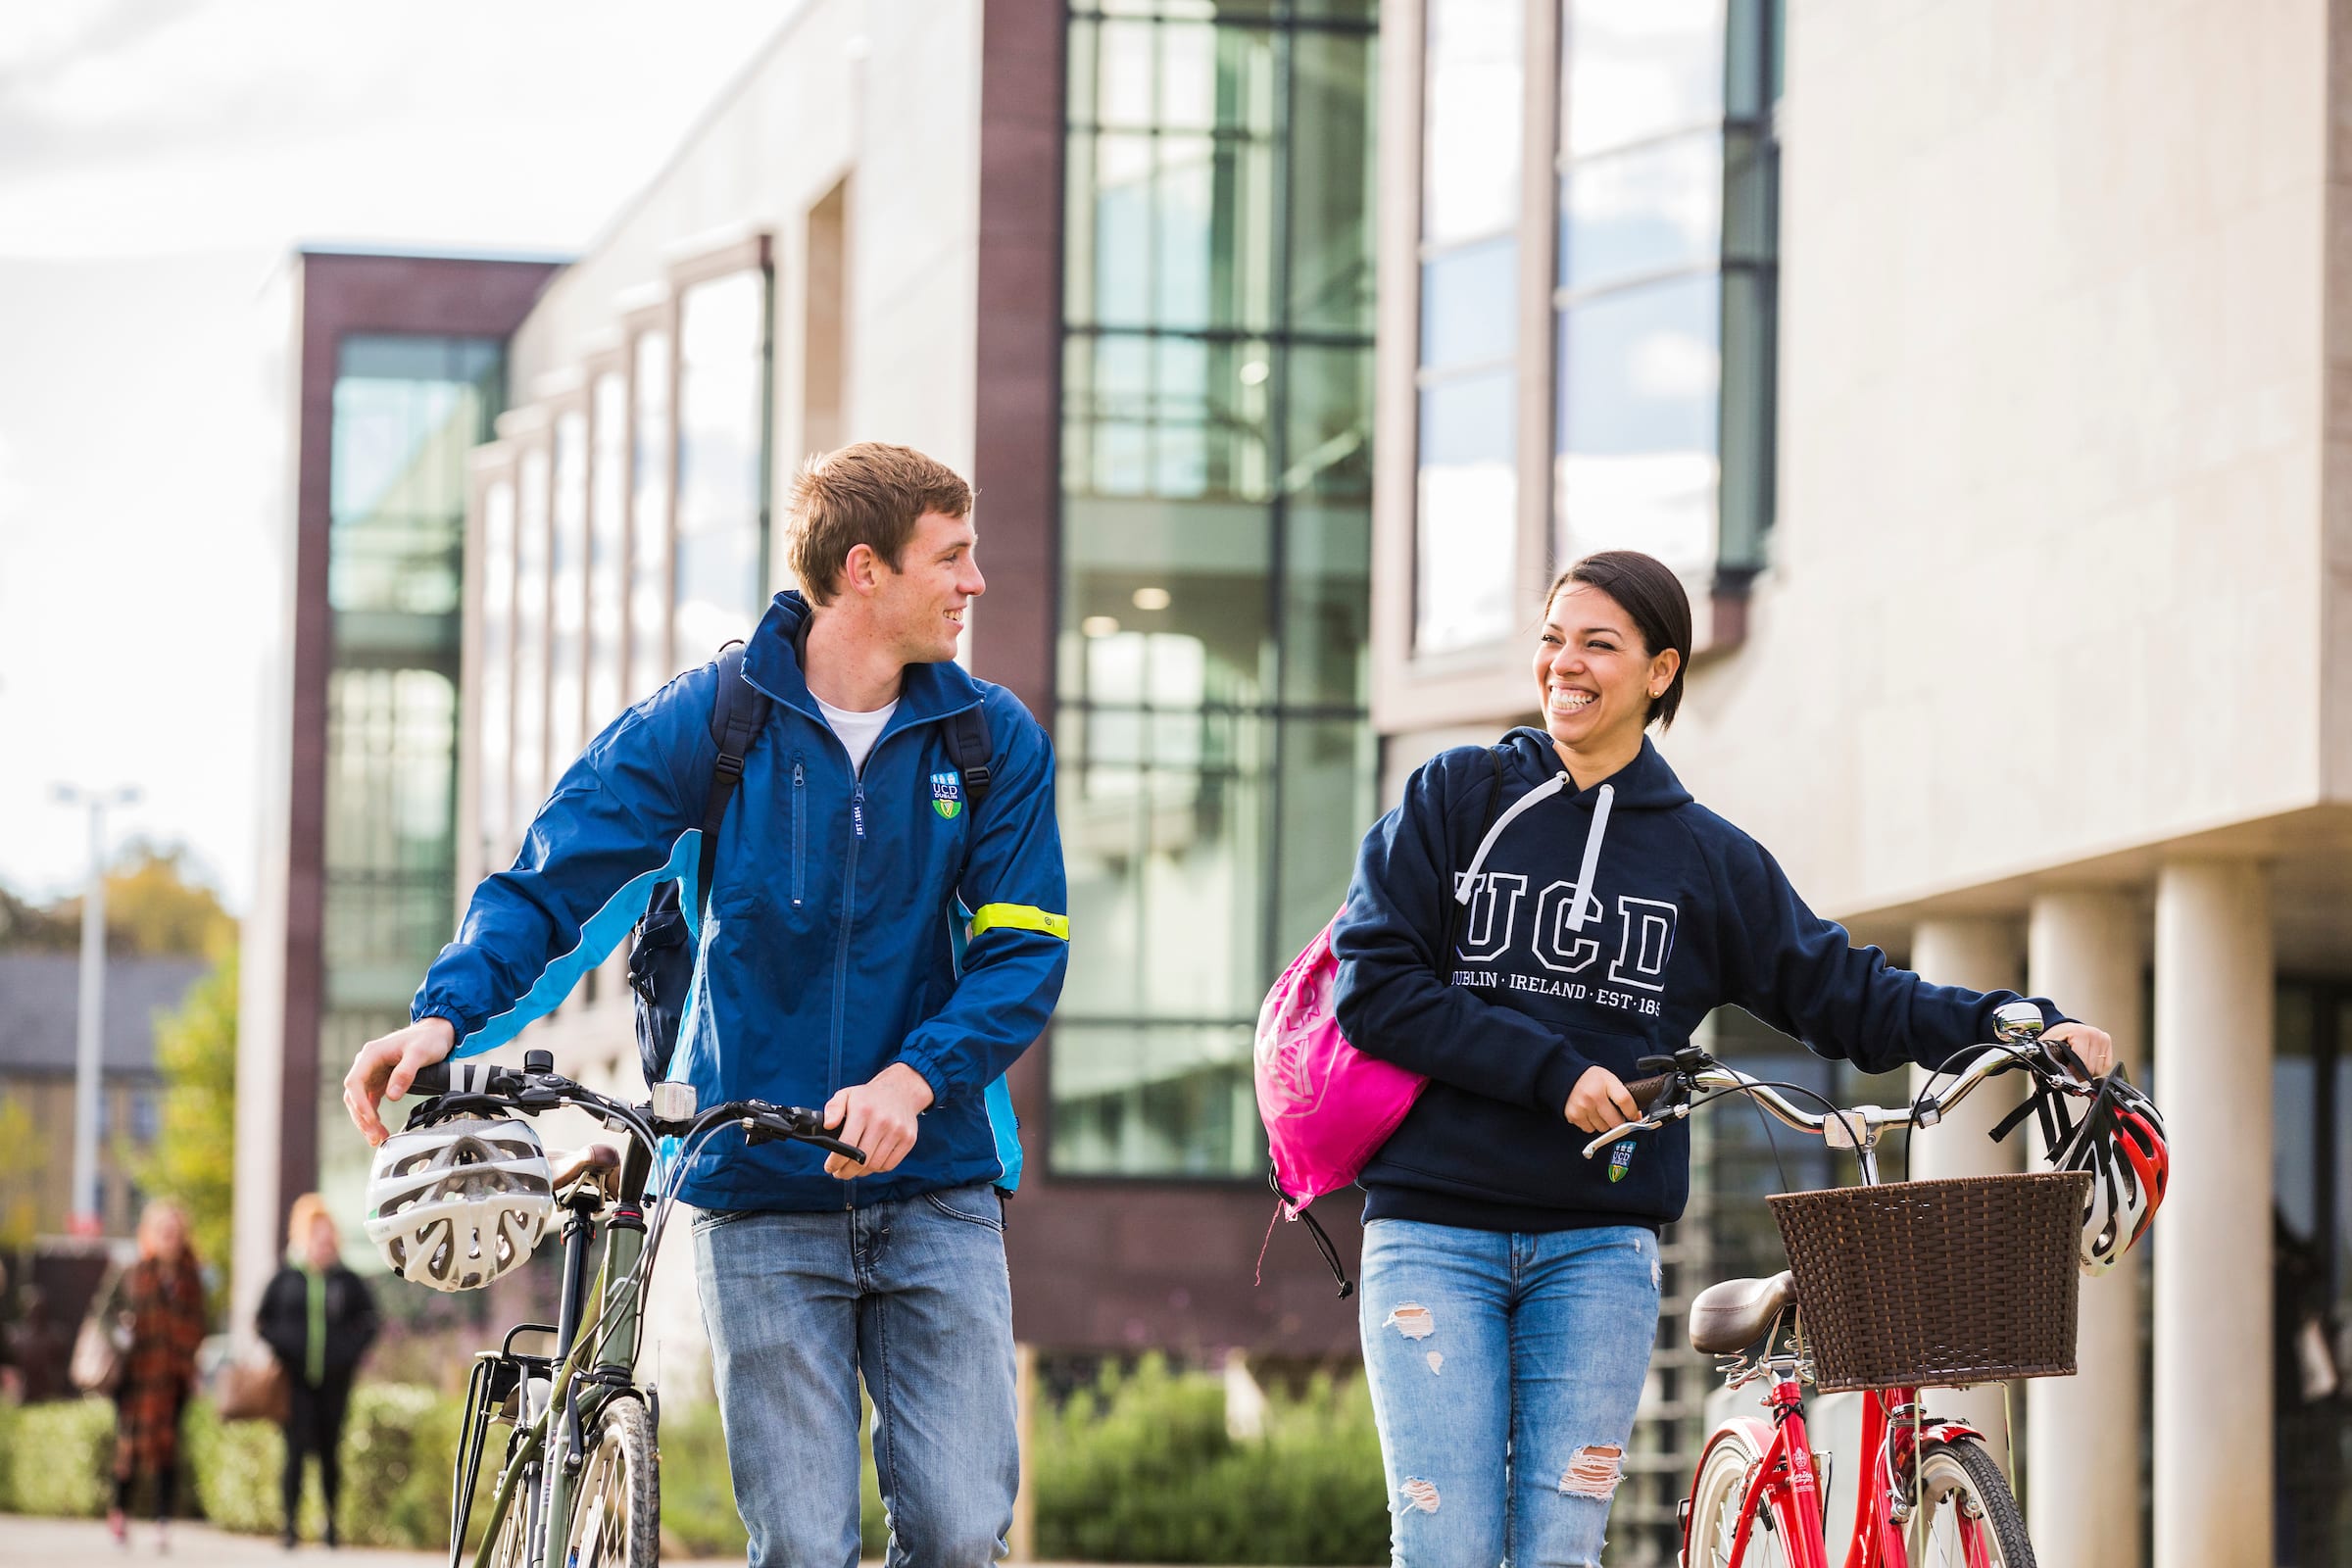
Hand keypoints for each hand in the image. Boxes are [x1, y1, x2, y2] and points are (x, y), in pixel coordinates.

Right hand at [343, 1017, 456, 1146]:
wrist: (436, 1032)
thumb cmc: (428, 1039)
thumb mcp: (420, 1053)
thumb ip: (406, 1073)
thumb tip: (392, 1096)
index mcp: (371, 1054)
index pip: (354, 1082)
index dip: (359, 1104)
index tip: (371, 1119)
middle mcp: (367, 1063)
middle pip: (354, 1095)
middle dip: (362, 1118)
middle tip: (375, 1137)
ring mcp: (372, 1073)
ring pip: (360, 1101)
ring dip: (365, 1120)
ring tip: (377, 1138)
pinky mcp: (379, 1080)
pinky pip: (370, 1101)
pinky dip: (372, 1116)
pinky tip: (378, 1128)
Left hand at [820, 1063, 935, 1178]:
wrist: (901, 1091)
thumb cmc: (868, 1097)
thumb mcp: (846, 1095)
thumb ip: (833, 1109)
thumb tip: (828, 1126)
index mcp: (863, 1110)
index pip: (846, 1145)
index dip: (836, 1162)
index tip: (830, 1168)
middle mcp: (882, 1121)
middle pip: (861, 1160)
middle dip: (846, 1171)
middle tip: (839, 1173)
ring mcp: (897, 1131)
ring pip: (875, 1165)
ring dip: (861, 1171)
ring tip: (854, 1168)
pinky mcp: (908, 1139)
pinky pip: (889, 1165)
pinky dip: (877, 1168)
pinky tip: (870, 1162)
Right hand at [1565, 1065, 1640, 1135]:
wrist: (1567, 1075)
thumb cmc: (1592, 1079)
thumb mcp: (1611, 1080)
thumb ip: (1624, 1096)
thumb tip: (1635, 1116)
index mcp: (1606, 1083)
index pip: (1625, 1102)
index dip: (1632, 1112)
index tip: (1632, 1116)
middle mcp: (1594, 1096)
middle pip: (1616, 1122)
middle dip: (1618, 1121)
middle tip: (1615, 1114)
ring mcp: (1583, 1107)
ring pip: (1603, 1128)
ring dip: (1604, 1123)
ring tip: (1599, 1111)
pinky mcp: (1574, 1116)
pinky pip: (1589, 1129)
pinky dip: (1591, 1124)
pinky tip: (1589, 1113)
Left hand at [2042, 1021, 2113, 1078]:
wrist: (2065, 1026)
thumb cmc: (2057, 1034)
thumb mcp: (2049, 1044)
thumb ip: (2047, 1057)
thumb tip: (2045, 1074)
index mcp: (2080, 1034)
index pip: (2083, 1063)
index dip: (2074, 1073)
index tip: (2067, 1074)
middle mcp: (2095, 1035)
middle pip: (2092, 1068)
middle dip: (2080, 1074)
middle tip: (2070, 1072)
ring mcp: (2103, 1038)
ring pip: (2100, 1069)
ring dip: (2088, 1072)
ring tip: (2077, 1066)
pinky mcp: (2108, 1043)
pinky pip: (2106, 1065)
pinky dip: (2096, 1068)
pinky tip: (2086, 1064)